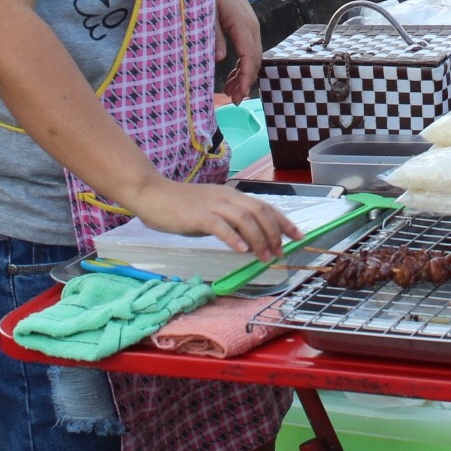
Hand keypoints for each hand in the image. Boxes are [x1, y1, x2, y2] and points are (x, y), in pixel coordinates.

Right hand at [130, 179, 300, 261]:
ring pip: (244, 219)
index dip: (284, 221)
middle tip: (280, 253)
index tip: (297, 236)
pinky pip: (220, 226)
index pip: (265, 206)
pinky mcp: (197, 216)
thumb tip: (251, 239)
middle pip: (259, 212)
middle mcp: (226, 197)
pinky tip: (241, 250)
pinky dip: (233, 238)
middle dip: (274, 234)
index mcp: (232, 195)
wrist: (152, 194)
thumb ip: (230, 220)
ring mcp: (212, 205)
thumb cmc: (180, 205)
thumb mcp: (212, 209)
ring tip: (265, 257)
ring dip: (259, 239)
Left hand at [213, 0, 260, 103]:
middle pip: (255, 59)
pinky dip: (243, 64)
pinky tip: (233, 75)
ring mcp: (251, 26)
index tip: (240, 94)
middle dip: (247, 81)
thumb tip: (219, 59)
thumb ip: (214, 36)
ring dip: (245, 74)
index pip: (250, 57)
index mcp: (242, 25)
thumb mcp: (207, 14)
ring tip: (232, 91)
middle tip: (235, 99)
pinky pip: (249, 48)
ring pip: (254, 55)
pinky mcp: (246, 25)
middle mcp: (251, 27)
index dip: (246, 77)